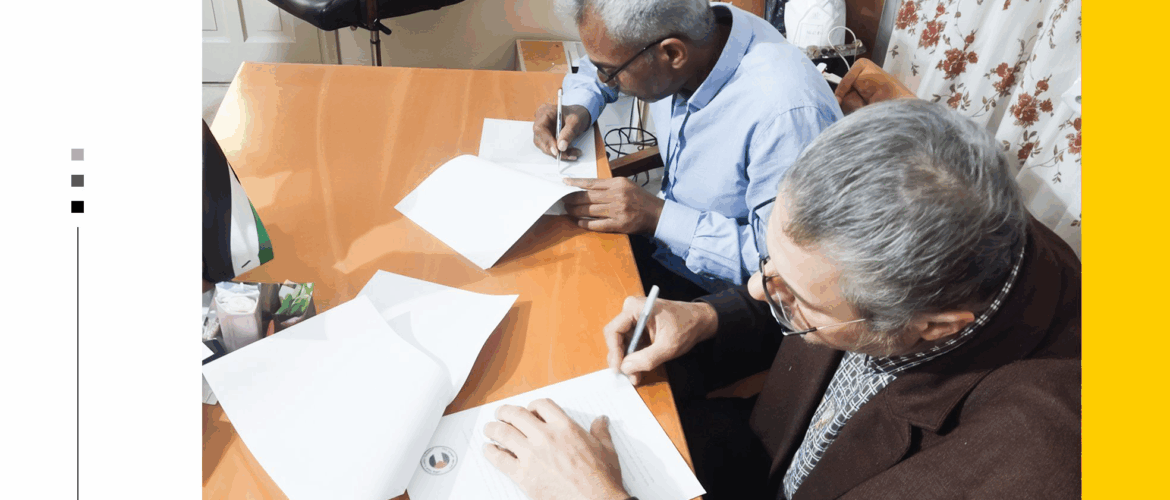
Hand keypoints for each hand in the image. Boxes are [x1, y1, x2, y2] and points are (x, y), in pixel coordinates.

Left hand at [484, 399, 628, 499]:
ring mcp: (532, 455)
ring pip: (503, 433)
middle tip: (500, 414)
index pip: (541, 405)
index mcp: (565, 427)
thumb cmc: (602, 479)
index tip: (527, 411)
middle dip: (505, 412)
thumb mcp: (606, 449)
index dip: (531, 406)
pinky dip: (491, 452)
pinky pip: (500, 459)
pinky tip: (489, 450)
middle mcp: (546, 437)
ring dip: (492, 429)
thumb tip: (601, 420)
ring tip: (489, 429)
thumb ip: (600, 431)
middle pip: (516, 415)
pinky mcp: (523, 475)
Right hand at [533, 103, 590, 159]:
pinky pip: (550, 149)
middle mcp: (540, 122)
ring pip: (545, 147)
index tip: (556, 151)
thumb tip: (561, 147)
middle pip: (540, 140)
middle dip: (554, 150)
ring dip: (558, 153)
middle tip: (568, 155)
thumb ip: (569, 132)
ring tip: (573, 153)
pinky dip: (560, 153)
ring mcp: (543, 131)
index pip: (540, 128)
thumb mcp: (576, 121)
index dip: (547, 141)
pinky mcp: (547, 139)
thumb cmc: (576, 114)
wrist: (579, 116)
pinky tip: (570, 153)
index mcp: (544, 112)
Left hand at [562, 177, 664, 233]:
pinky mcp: (618, 224)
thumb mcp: (626, 185)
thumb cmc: (640, 199)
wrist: (657, 214)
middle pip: (587, 197)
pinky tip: (578, 222)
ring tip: (567, 210)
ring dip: (575, 210)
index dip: (576, 183)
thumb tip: (588, 187)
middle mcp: (616, 195)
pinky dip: (585, 223)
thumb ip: (609, 185)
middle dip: (572, 198)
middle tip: (562, 199)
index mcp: (617, 183)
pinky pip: (596, 224)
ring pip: (589, 210)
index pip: (592, 182)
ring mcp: (617, 210)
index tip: (564, 182)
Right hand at [604, 297, 718, 384]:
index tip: (619, 368)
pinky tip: (639, 368)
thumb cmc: (686, 327)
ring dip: (628, 360)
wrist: (700, 321)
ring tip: (635, 375)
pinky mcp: (639, 327)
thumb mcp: (668, 346)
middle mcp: (631, 311)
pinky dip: (634, 356)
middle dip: (621, 358)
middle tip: (629, 375)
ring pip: (622, 342)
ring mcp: (635, 318)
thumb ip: (647, 358)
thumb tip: (626, 368)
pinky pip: (631, 343)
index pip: (614, 330)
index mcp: (636, 308)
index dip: (614, 351)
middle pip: (616, 337)